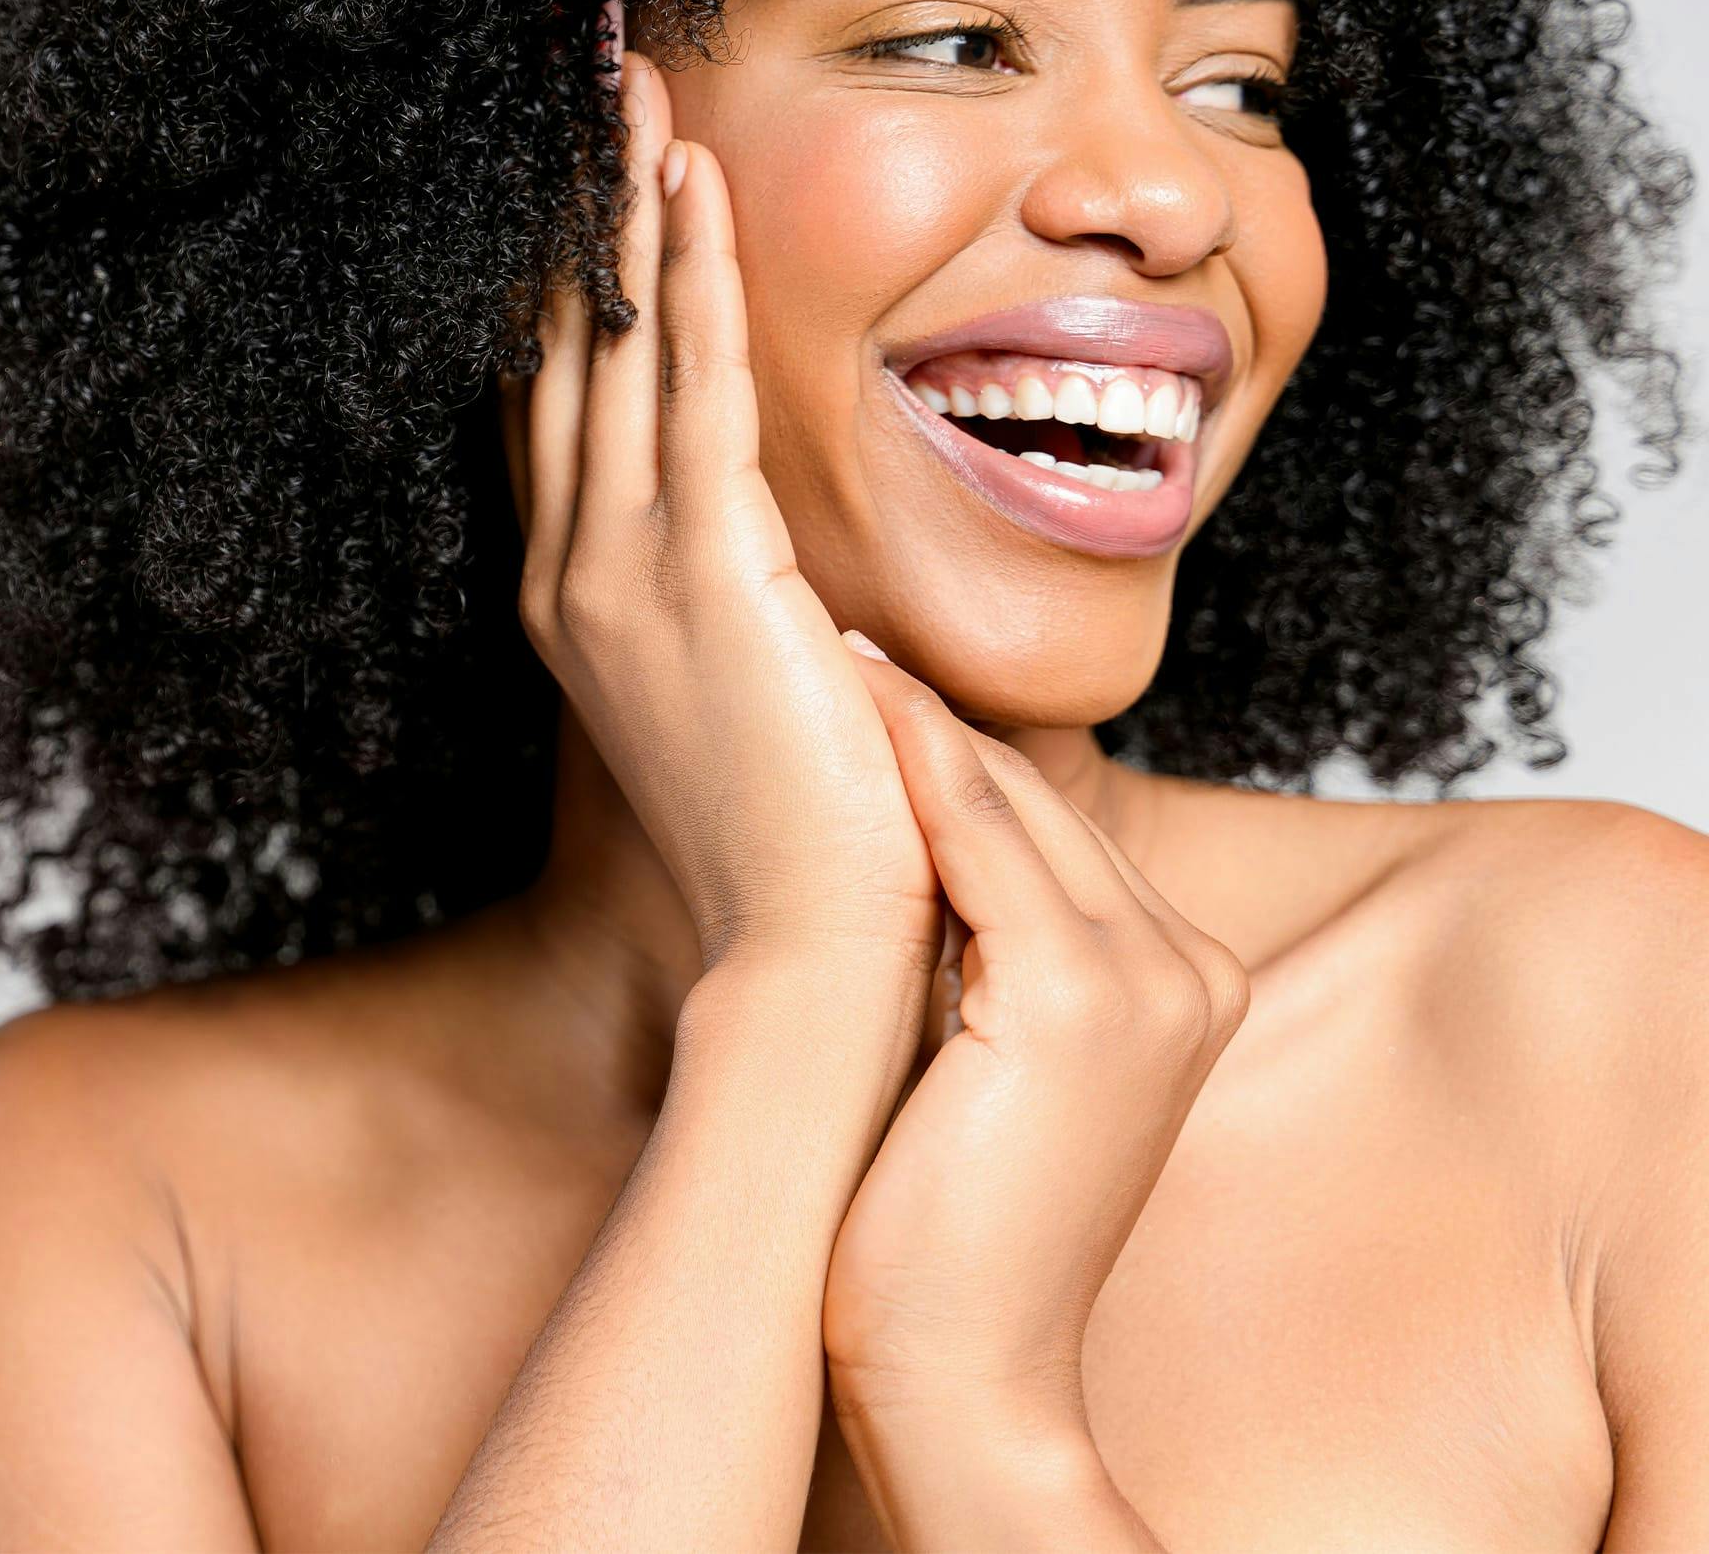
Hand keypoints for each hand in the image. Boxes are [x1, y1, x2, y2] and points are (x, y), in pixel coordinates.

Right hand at [498, 47, 939, 983]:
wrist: (809, 951)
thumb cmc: (795, 826)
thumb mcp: (740, 688)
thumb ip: (733, 596)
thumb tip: (771, 539)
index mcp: (582, 601)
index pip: (562, 409)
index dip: (563, 288)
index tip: (579, 186)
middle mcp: (575, 574)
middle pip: (565, 355)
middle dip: (573, 216)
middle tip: (581, 87)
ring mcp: (625, 574)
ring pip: (618, 352)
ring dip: (623, 211)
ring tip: (627, 89)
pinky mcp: (708, 574)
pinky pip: (697, 389)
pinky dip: (694, 280)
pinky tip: (695, 184)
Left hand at [820, 637, 1251, 1436]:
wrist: (961, 1373)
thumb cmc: (948, 1220)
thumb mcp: (992, 1053)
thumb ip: (991, 944)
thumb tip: (918, 828)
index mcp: (1183, 980)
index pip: (1055, 830)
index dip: (954, 752)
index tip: (872, 684)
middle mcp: (1188, 967)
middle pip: (1035, 801)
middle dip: (929, 720)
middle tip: (837, 642)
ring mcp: (1148, 979)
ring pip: (1005, 799)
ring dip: (910, 718)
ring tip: (827, 652)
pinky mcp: (1078, 996)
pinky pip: (976, 836)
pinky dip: (909, 760)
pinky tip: (846, 703)